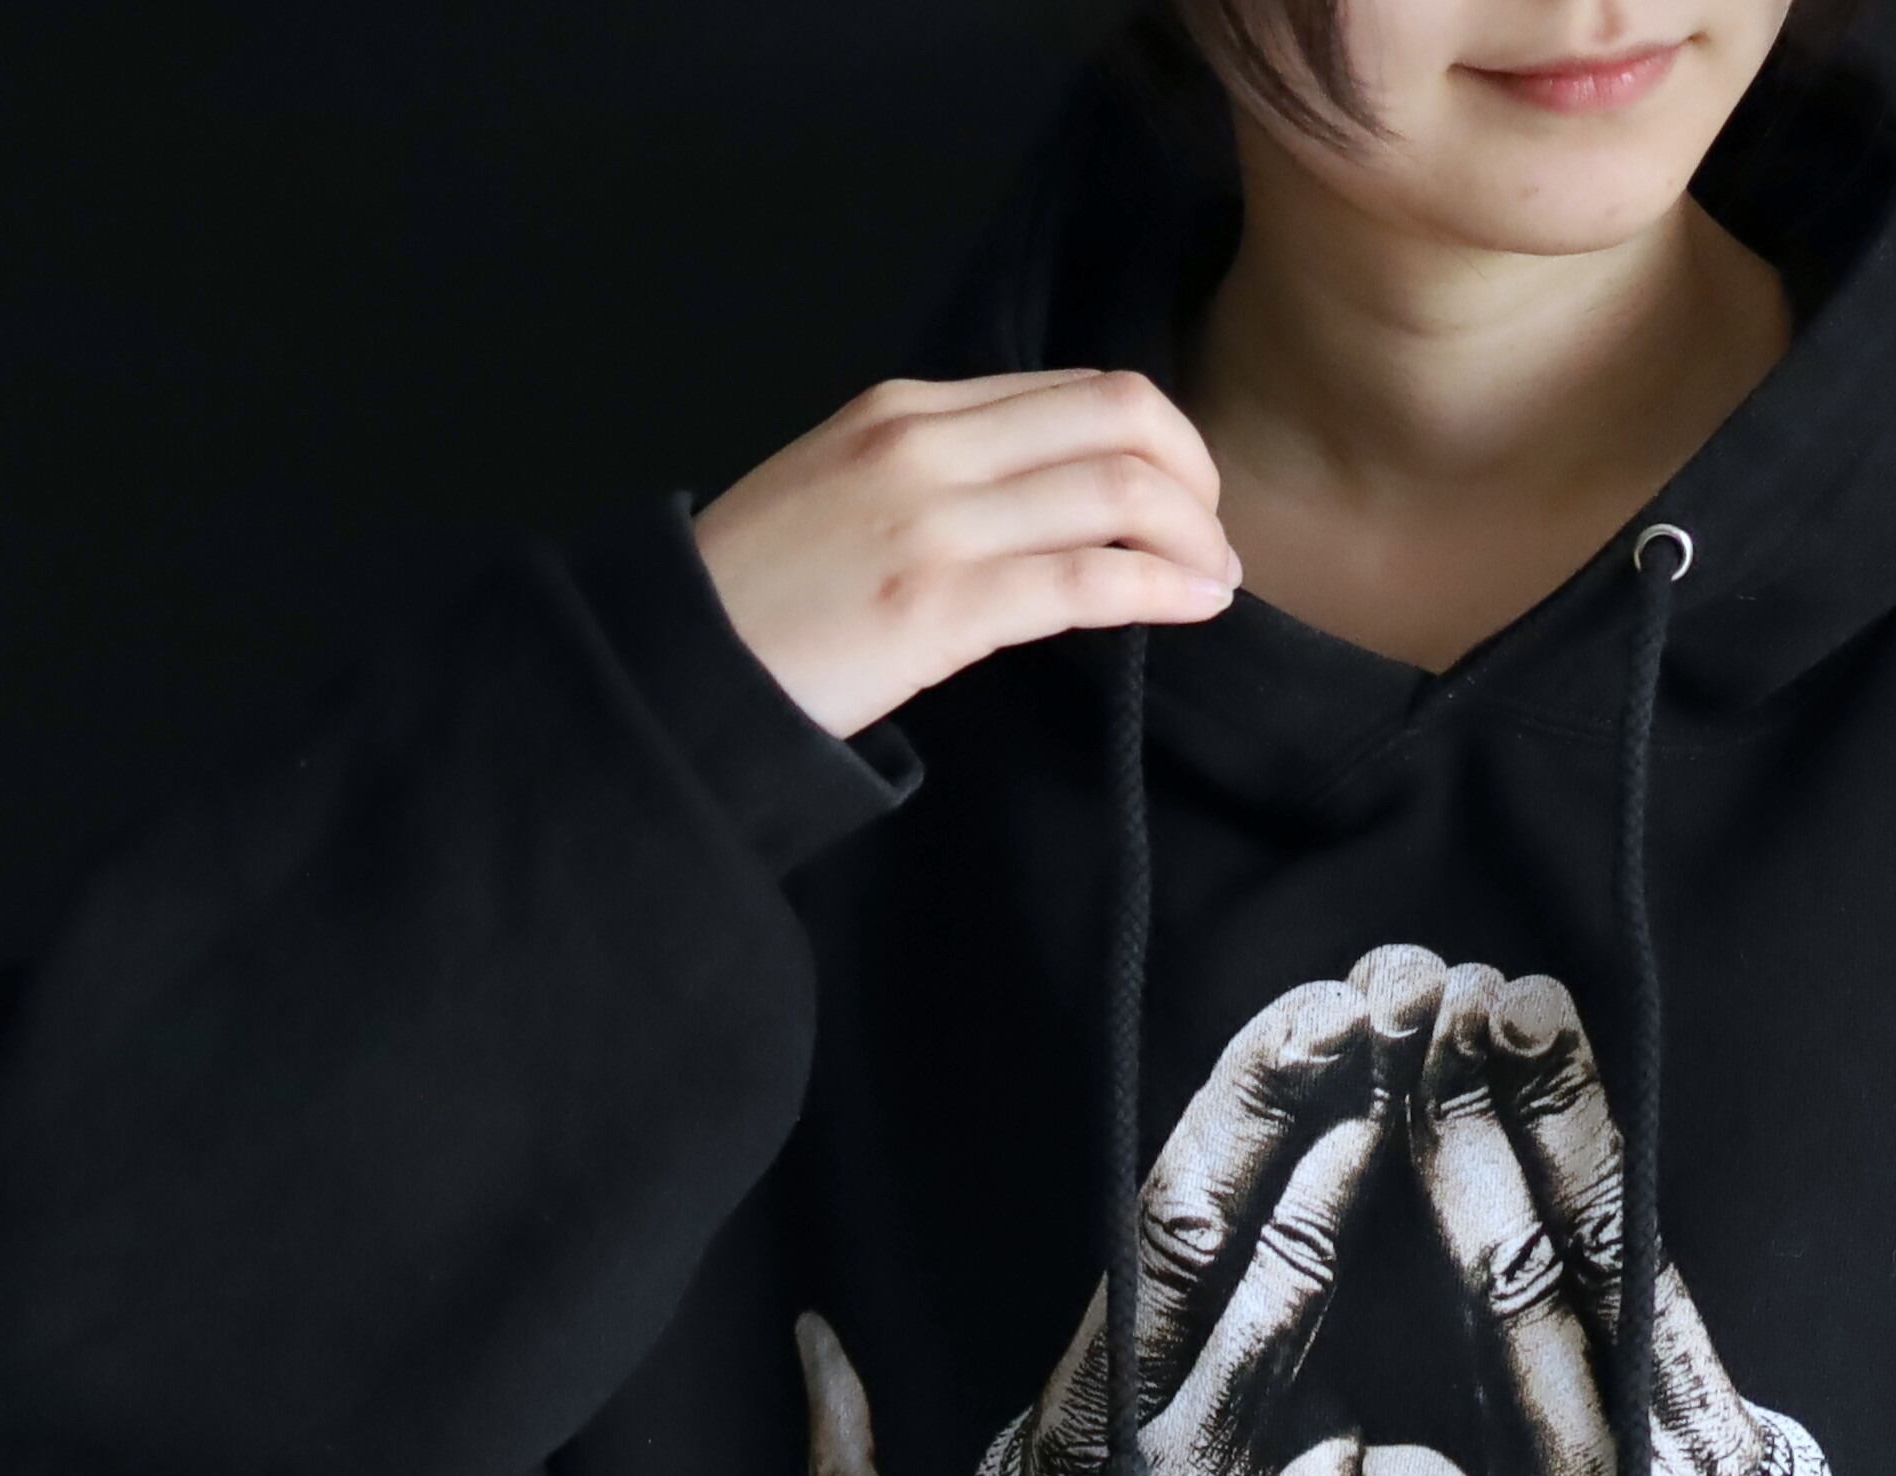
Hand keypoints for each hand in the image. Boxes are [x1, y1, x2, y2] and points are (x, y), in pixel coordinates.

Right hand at [694, 368, 1239, 740]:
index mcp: (908, 408)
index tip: (1182, 495)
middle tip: (1211, 539)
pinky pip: (1088, 578)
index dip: (1157, 437)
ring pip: (1119, 490)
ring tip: (1211, 580)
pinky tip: (1194, 605)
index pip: (1074, 389)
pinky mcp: (942, 605)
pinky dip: (1163, 587)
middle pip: (1118, 417)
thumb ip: (938, 475)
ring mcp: (936, 521)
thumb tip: (1040, 497)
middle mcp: (928, 443)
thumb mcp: (845, 490)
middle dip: (1193, 477)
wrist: (684, 665)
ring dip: (1192, 536)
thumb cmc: (764, 598)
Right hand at [800, 965, 1432, 1475]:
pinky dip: (1461, 1396)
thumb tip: (805, 1346)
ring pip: (1347, 1345)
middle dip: (1336, 1099)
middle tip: (1414, 980)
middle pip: (1254, 1253)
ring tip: (1467, 1065)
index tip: (1320, 1010)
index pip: (1153, 1253)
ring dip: (1405, 1193)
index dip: (1245, 1115)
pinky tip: (1518, 1266)